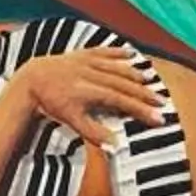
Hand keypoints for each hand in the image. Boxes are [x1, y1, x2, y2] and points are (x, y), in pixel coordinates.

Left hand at [0, 47, 164, 147]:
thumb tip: (115, 145)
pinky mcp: (83, 53)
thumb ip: (93, 132)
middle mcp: (92, 74)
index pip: (122, 101)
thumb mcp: (71, 121)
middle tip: (162, 102)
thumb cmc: (52, 103)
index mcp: (90, 91)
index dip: (141, 109)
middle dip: (145, 94)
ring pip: (118, 67)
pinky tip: (132, 55)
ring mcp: (88, 61)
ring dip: (136, 74)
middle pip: (125, 84)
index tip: (157, 118)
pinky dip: (119, 52)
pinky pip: (105, 51)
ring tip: (152, 82)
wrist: (32, 80)